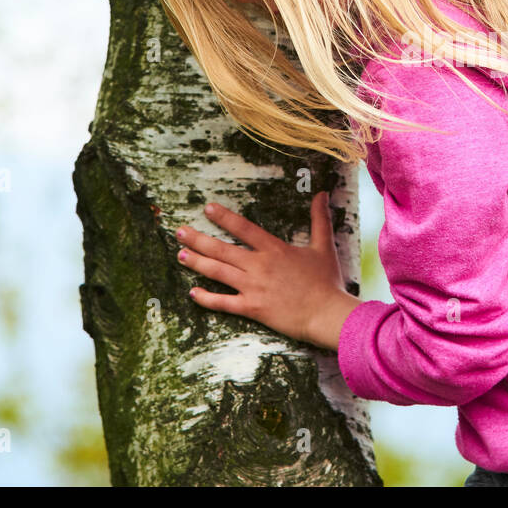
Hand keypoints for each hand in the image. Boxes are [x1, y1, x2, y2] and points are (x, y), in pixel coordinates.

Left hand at [175, 191, 361, 350]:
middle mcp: (259, 266)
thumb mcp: (324, 246)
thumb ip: (319, 219)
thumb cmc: (327, 281)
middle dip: (198, 239)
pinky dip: (207, 298)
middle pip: (222, 249)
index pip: (244, 228)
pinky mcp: (252, 308)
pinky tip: (193, 293)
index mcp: (275, 249)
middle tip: (180, 232)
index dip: (224, 217)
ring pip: (218, 272)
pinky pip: (224, 303)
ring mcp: (253, 287)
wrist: (326, 313)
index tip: (207, 208)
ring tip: (180, 255)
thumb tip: (321, 193)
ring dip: (197, 263)